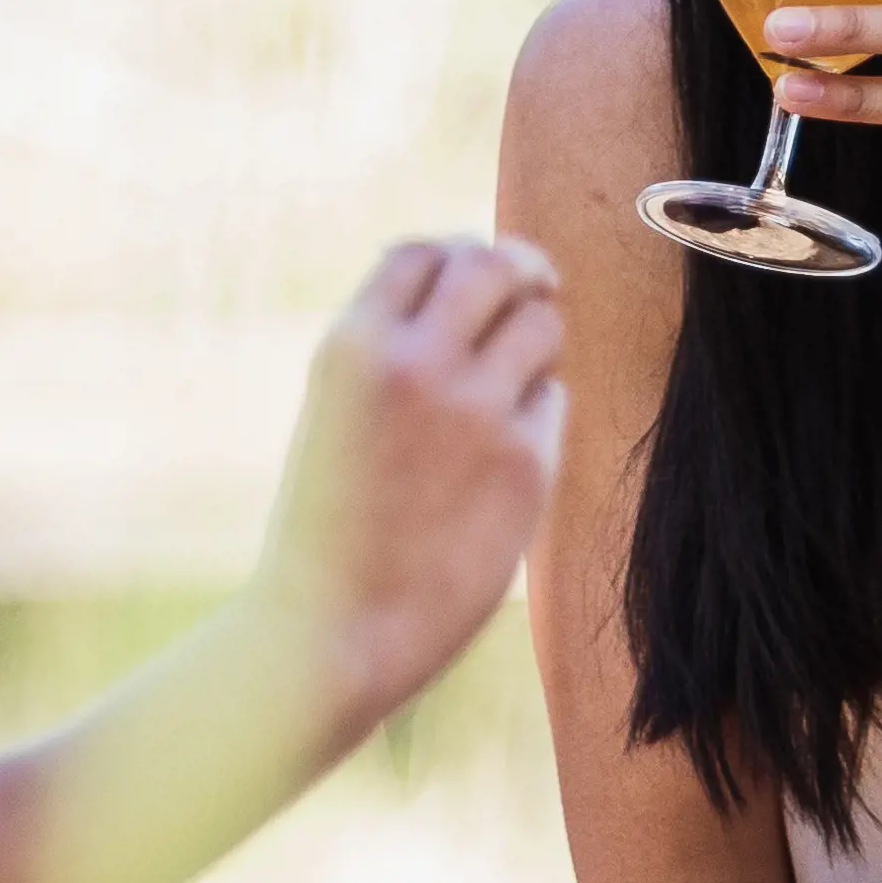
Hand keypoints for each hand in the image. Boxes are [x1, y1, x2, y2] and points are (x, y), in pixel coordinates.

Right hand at [258, 236, 569, 716]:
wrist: (332, 629)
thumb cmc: (329, 524)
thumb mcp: (334, 410)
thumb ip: (390, 349)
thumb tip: (466, 287)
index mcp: (352, 346)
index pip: (424, 252)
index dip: (453, 258)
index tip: (467, 278)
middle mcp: (416, 362)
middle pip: (495, 265)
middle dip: (516, 272)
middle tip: (529, 290)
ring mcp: (477, 411)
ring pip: (541, 323)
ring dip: (534, 337)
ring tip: (512, 376)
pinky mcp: (526, 463)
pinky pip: (552, 399)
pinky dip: (537, 410)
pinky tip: (503, 451)